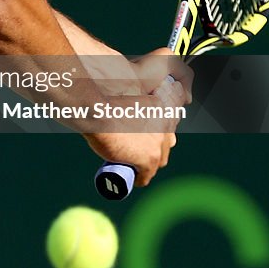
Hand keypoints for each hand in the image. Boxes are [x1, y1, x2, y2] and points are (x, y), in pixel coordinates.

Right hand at [84, 47, 192, 186]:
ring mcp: (159, 142)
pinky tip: (131, 177)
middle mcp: (166, 123)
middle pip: (166, 142)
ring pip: (159, 159)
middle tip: (136, 145)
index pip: (171, 119)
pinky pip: (147, 175)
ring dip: (147, 161)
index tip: (145, 130)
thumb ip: (132, 96)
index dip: (158, 127)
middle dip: (155, 144)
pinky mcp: (149, 159)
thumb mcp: (124, 90)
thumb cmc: (104, 96)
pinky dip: (139, 177)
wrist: (97, 108)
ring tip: (132, 160)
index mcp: (163, 104)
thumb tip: (120, 100)